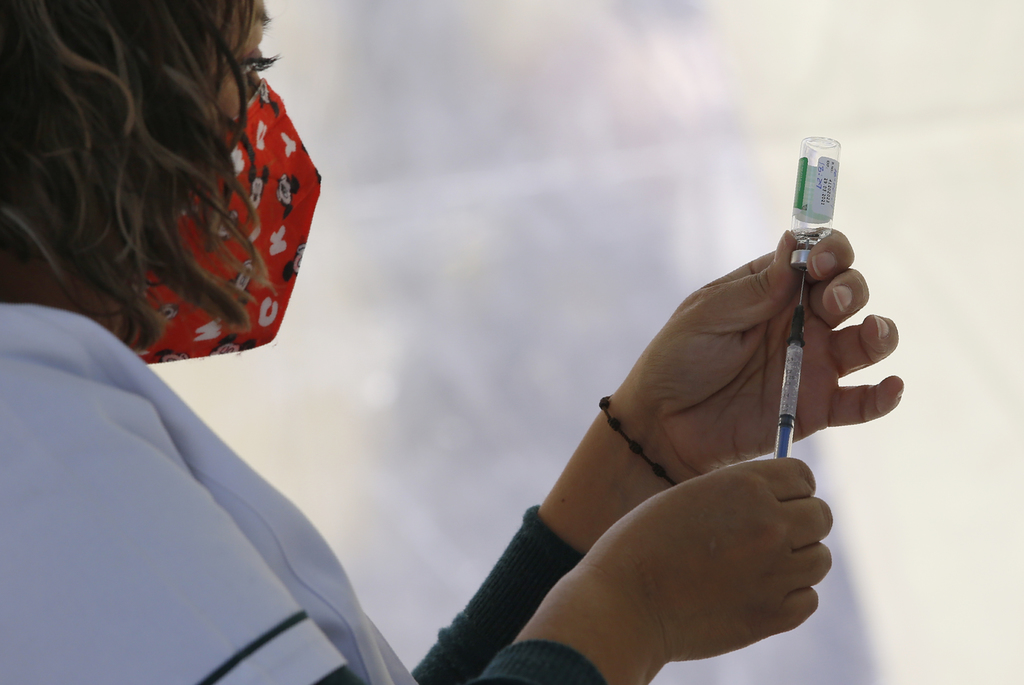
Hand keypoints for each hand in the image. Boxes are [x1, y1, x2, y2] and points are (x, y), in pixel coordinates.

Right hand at [521, 459, 831, 684]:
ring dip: (797, 560)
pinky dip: (789, 596)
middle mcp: (770, 524)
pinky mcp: (774, 615)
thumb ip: (739, 494)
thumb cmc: (644, 545)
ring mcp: (776, 572)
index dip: (790, 488)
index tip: (773, 500)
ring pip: (820, 558)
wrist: (623, 605)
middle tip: (767, 536)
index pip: (803, 475)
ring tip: (758, 566)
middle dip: (800, 522)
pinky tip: (755, 592)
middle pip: (821, 515)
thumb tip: (782, 501)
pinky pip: (808, 598)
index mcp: (745, 486)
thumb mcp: (690, 496)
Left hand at [615, 230, 902, 479]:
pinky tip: (890, 386)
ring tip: (871, 334)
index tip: (818, 262)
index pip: (820, 258)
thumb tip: (794, 244)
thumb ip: (756, 287)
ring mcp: (814, 365)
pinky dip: (883, 396)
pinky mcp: (816, 408)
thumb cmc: (677, 360)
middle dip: (851, 289)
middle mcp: (802, 322)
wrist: (661, 424)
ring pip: (867, 342)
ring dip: (880, 333)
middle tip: (832, 302)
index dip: (830, 252)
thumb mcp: (707, 314)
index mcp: (774, 290)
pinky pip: (862, 402)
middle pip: (850, 294)